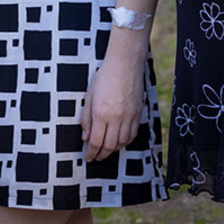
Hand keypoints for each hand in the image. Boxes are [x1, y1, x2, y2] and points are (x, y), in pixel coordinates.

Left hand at [82, 41, 146, 161]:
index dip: (91, 153)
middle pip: (110, 146)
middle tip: (96, 157)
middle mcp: (116, 118)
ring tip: (106, 150)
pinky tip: (119, 141)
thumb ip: (86, 119)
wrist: (125, 65)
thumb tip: (85, 137)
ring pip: (122, 143)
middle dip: (102, 154)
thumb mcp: (89, 97)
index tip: (88, 158)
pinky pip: (132, 135)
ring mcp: (129, 117)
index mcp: (101, 114)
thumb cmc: (104, 78)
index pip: (96, 141)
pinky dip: (125, 142)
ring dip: (113, 150)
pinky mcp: (138, 114)